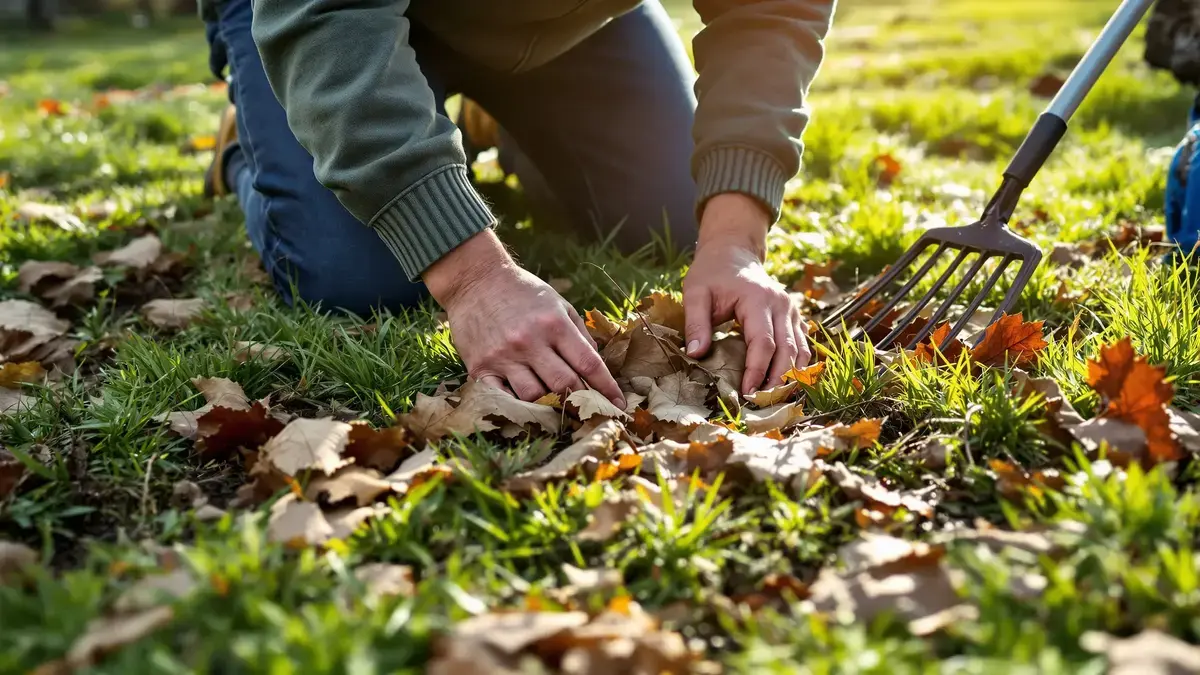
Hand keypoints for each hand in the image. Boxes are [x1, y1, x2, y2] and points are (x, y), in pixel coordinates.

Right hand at [424, 230, 624, 405]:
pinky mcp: (480, 368)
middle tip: (592, 413)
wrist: (475, 280)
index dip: (607, 388)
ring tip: (562, 411)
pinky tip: (529, 411)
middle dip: (583, 402)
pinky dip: (518, 408)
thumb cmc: (523, 292)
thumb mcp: (558, 303)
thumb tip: (597, 366)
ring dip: (552, 407)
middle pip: (565, 385)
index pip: (588, 364)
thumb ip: (579, 333)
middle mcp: (530, 342)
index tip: (619, 404)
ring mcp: (503, 357)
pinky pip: (502, 399)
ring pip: (535, 397)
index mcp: (554, 324)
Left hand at [683, 193, 811, 393]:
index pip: (764, 343)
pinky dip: (798, 367)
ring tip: (776, 401)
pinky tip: (785, 386)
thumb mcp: (695, 292)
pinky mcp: (795, 317)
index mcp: (758, 300)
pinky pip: (803, 346)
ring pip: (802, 351)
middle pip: (788, 351)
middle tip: (764, 405)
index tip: (747, 393)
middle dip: (778, 381)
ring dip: (793, 378)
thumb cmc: (712, 273)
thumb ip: (696, 322)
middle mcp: (782, 305)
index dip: (757, 371)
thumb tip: (695, 354)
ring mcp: (793, 310)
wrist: (733, 253)